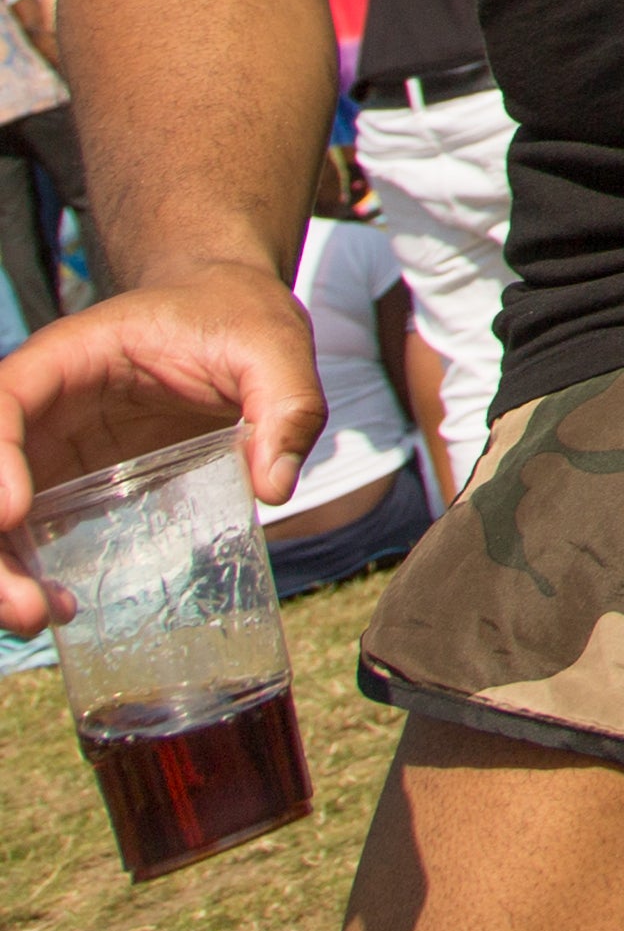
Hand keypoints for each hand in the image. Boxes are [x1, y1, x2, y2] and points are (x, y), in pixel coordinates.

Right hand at [0, 266, 324, 630]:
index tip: (14, 514)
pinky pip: (28, 535)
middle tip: (29, 606)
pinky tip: (61, 607)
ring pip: (1, 519)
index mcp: (68, 358)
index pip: (5, 403)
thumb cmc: (237, 318)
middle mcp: (41, 409)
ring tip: (43, 617)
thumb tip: (275, 488)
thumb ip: (287, 405)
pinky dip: (30, 573)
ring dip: (4, 572)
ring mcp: (48, 451)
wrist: (226, 313)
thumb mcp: (275, 344)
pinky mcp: (68, 486)